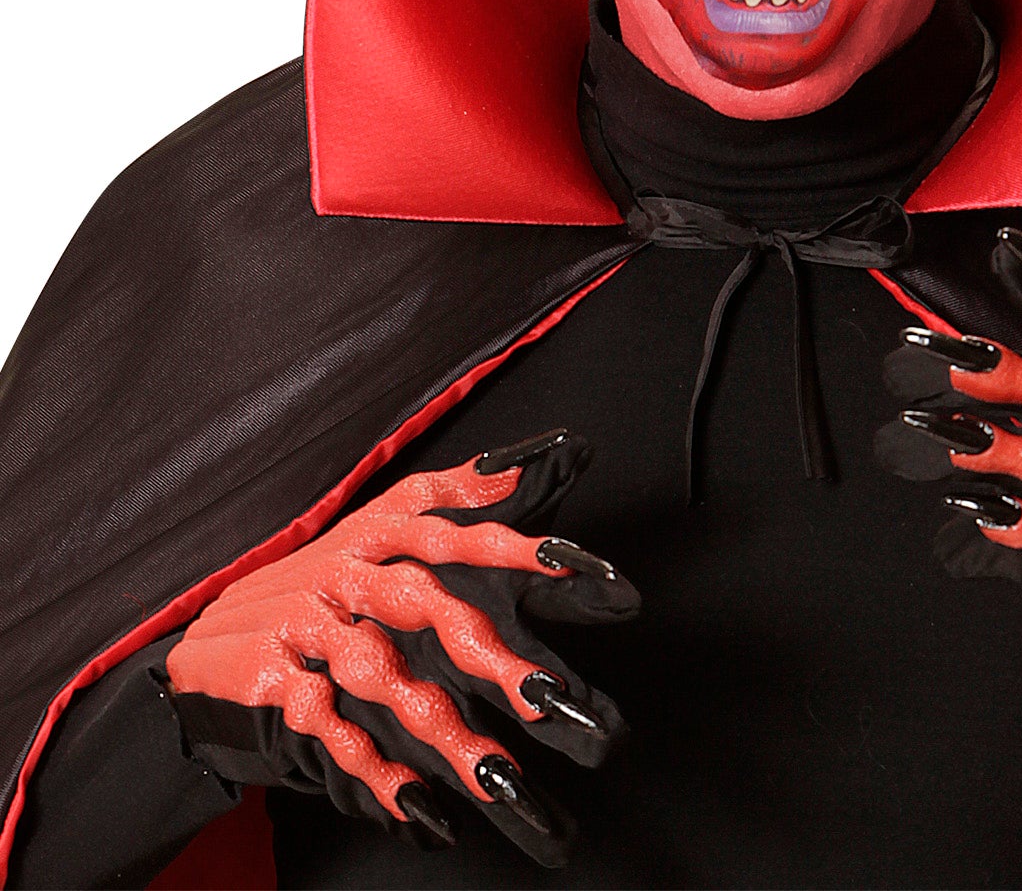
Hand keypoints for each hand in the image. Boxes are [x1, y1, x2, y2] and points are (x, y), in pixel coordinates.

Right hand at [162, 428, 637, 863]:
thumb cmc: (312, 582)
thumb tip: (514, 468)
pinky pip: (331, 727)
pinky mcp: (275, 682)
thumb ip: (444, 497)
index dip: (501, 536)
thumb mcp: (371, 528)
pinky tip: (415, 803)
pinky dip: (372, 767)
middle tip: (543, 693)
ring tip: (494, 772)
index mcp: (371, 530)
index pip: (442, 520)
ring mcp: (307, 627)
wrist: (206, 641)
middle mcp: (343, 572)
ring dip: (440, 726)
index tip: (566, 561)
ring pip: (379, 674)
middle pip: (420, 599)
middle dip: (483, 646)